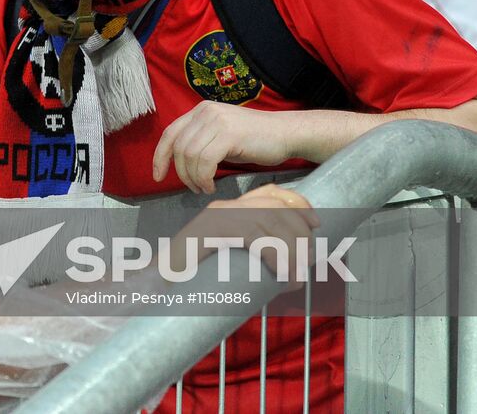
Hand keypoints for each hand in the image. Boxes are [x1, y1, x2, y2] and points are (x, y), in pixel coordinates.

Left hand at [152, 101, 292, 193]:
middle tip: (194, 188)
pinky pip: (205, 161)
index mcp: (201, 111)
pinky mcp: (229, 133)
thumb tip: (180, 164)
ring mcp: (218, 120)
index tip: (158, 176)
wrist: (286, 134)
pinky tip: (211, 186)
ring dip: (194, 178)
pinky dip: (204, 178)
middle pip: (178, 147)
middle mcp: (206, 111)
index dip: (160, 156)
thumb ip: (201, 142)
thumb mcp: (221, 136)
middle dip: (181, 173)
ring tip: (204, 188)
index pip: (170, 133)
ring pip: (190, 155)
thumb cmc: (255, 141)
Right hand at [174, 184, 319, 279]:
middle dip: (300, 235)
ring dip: (292, 253)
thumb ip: (253, 251)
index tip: (316, 223)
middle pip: (276, 208)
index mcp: (230, 208)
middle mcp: (224, 207)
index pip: (270, 192)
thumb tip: (294, 262)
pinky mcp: (213, 231)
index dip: (297, 203)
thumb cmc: (197, 278)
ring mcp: (217, 217)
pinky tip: (282, 275)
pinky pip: (255, 237)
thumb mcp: (232, 258)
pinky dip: (276, 257)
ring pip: (270, 224)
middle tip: (308, 265)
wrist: (160, 283)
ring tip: (296, 279)